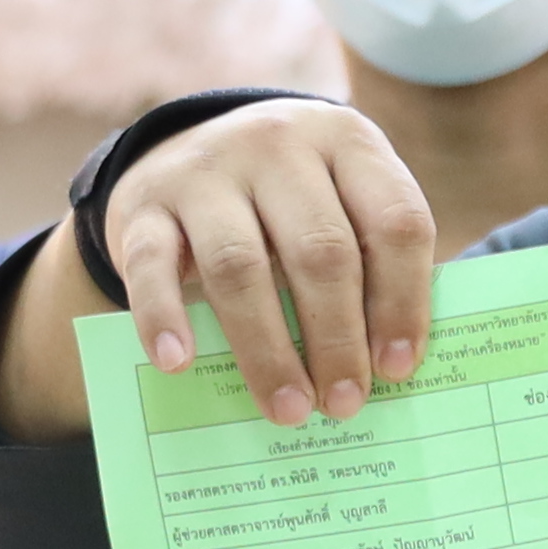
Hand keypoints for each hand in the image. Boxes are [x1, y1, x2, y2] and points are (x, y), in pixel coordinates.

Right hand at [0, 100, 437, 439]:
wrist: (185, 151)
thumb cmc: (285, 201)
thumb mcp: (339, 200)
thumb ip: (369, 261)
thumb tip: (387, 367)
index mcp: (346, 141)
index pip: (394, 220)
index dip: (402, 300)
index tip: (397, 368)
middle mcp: (277, 142)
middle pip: (320, 249)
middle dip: (337, 337)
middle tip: (344, 403)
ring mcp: (205, 169)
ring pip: (240, 266)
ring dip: (267, 349)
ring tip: (287, 408)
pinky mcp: (145, 204)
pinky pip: (151, 266)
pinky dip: (164, 318)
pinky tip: (179, 363)